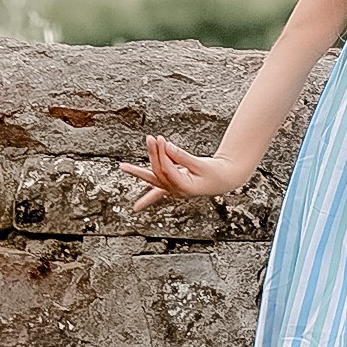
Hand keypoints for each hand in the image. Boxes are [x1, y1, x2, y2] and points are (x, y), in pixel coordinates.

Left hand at [121, 134, 238, 211]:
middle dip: (153, 154)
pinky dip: (148, 198)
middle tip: (150, 138)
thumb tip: (166, 146)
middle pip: (158, 172)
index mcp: (185, 187)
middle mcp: (177, 191)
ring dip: (139, 172)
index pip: (167, 169)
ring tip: (123, 167)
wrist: (222, 180)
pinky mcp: (173, 187)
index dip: (162, 154)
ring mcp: (174, 191)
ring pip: (153, 180)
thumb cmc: (214, 171)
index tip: (160, 139)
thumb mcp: (201, 163)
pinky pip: (157, 193)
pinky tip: (136, 208)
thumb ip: (182, 156)